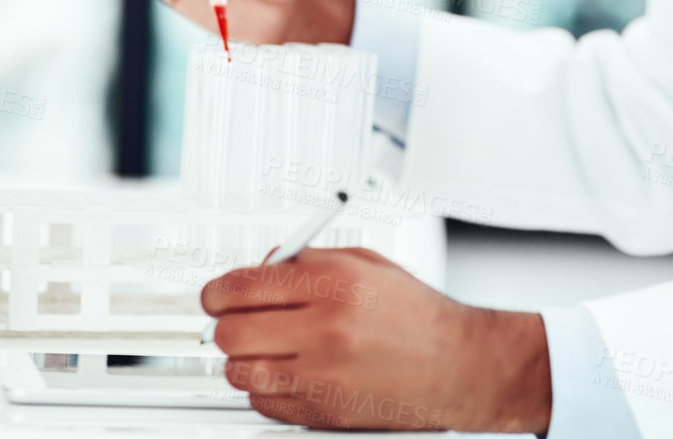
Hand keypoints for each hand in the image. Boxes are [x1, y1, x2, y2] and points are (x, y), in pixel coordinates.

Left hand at [202, 248, 551, 431]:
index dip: (217, 290)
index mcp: (334, 284)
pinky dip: (262, 389)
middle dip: (224, 324)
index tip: (214, 295)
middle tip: (232, 321)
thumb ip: (309, 260)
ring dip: (240, 359)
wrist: (458, 365)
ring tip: (257, 348)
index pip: (244, 285)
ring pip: (240, 371)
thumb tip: (263, 266)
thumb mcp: (366, 265)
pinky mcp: (324, 411)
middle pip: (232, 331)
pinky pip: (263, 403)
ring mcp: (323, 374)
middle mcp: (325, 328)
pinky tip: (282, 373)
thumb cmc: (417, 316)